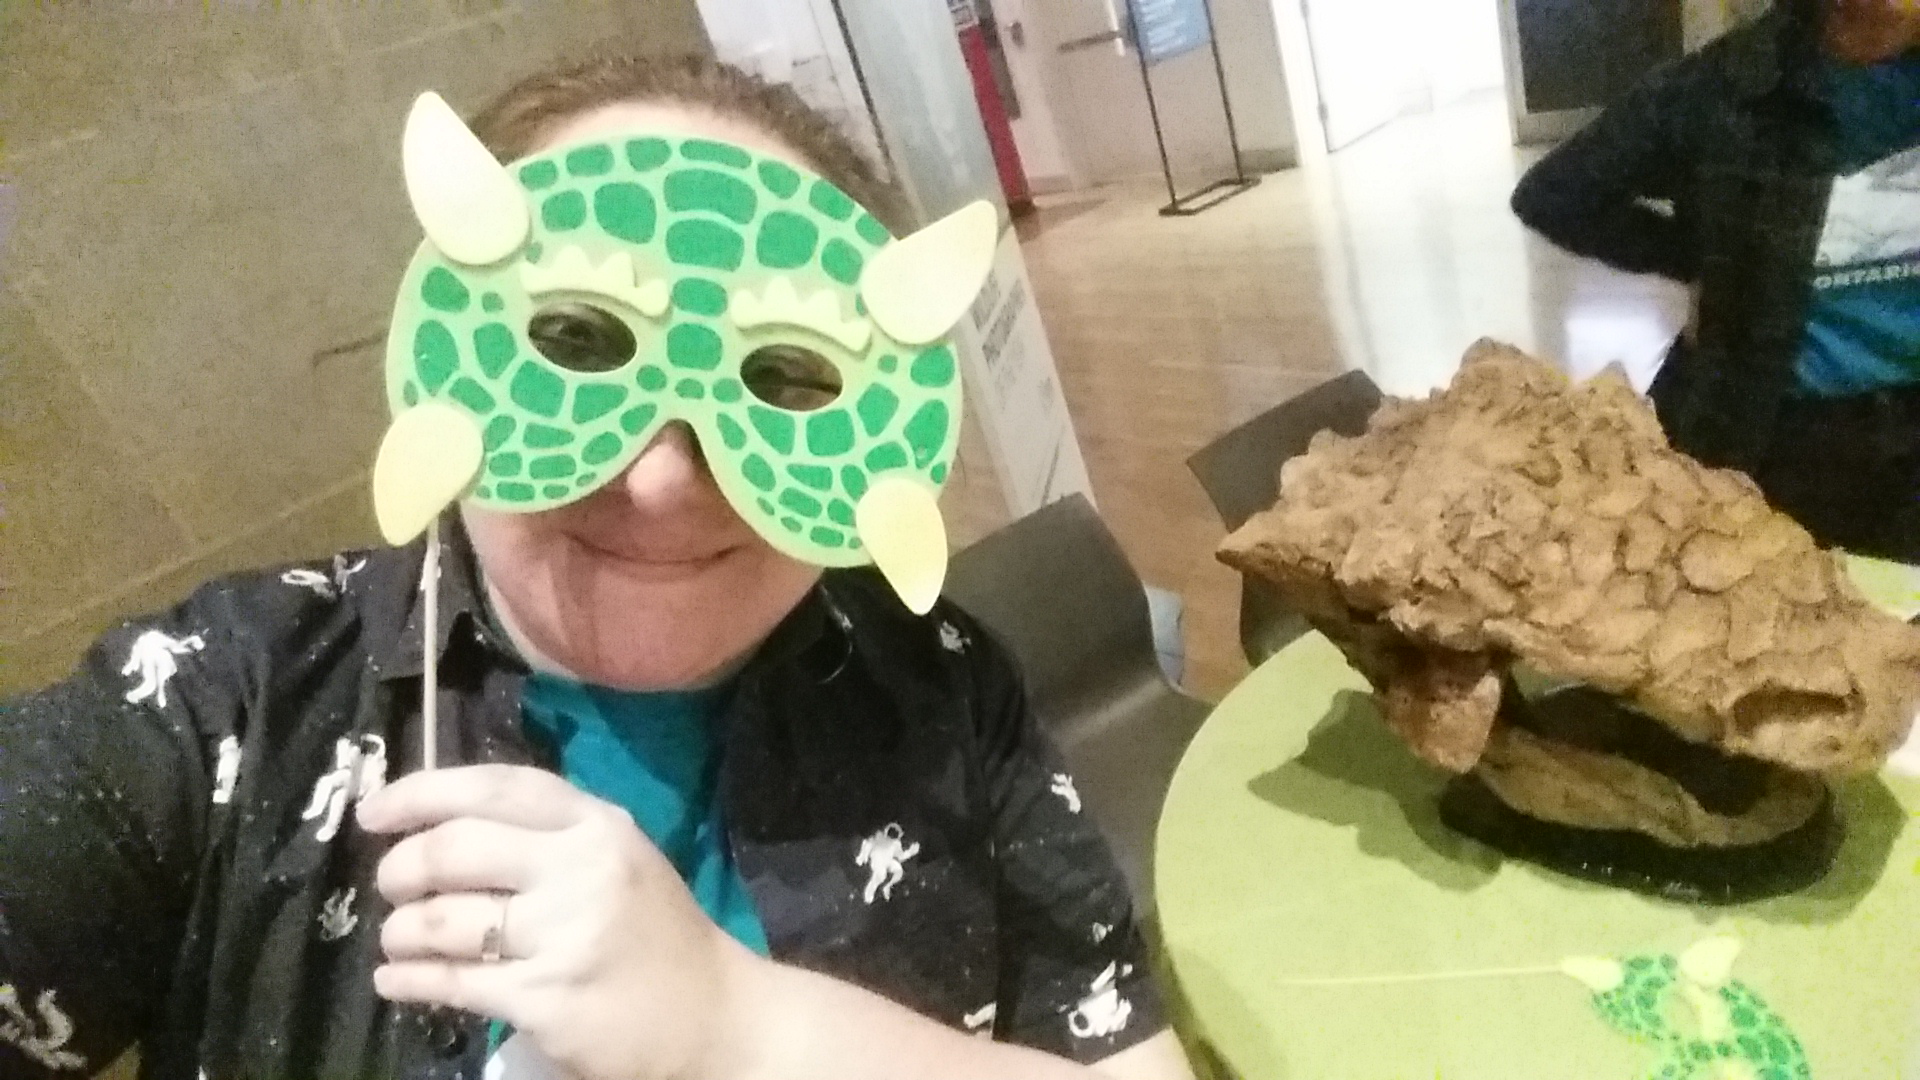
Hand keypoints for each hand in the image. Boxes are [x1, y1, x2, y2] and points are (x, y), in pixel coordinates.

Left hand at [358, 764, 758, 1079]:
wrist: (711, 1016)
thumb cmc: (652, 932)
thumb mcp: (615, 858)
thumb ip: (543, 834)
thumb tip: (434, 823)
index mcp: (597, 825)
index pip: (495, 788)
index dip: (422, 793)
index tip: (374, 812)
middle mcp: (581, 870)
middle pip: (455, 849)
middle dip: (402, 868)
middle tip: (391, 885)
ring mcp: (564, 936)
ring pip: (442, 921)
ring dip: (400, 932)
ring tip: (398, 939)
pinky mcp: (546, 999)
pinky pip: (452, 983)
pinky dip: (409, 981)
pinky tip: (398, 981)